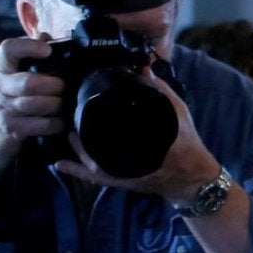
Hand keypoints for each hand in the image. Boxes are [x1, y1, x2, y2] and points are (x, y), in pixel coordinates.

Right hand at [0, 35, 64, 160]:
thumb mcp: (13, 74)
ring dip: (57, 104)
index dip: (28, 47)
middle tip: (63, 87)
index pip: (8, 50)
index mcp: (2, 68)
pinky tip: (60, 121)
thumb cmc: (8, 96)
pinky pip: (41, 125)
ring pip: (37, 104)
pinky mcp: (13, 129)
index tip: (47, 50)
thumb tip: (45, 36)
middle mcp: (0, 87)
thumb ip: (29, 55)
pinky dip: (56, 123)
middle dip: (53, 85)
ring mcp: (5, 109)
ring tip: (63, 104)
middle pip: (29, 83)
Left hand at [55, 65, 219, 200]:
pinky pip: (93, 176)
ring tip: (66, 134)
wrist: (192, 176)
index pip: (107, 135)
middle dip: (78, 135)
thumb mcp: (177, 113)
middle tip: (69, 119)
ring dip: (75, 150)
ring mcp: (120, 174)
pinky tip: (59, 162)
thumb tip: (144, 70)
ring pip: (88, 164)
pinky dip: (75, 169)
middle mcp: (125, 162)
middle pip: (91, 149)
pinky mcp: (120, 181)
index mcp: (140, 145)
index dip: (88, 123)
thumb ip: (161, 92)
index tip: (79, 109)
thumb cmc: (186, 143)